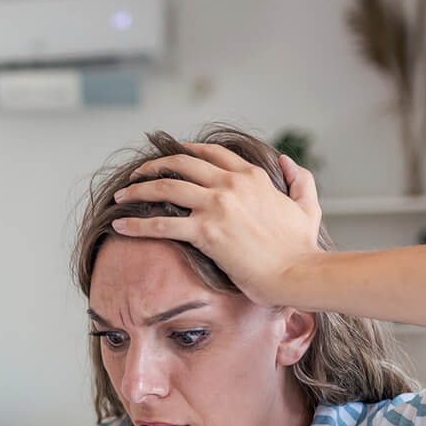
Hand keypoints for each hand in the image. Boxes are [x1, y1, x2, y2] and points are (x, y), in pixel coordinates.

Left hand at [110, 143, 322, 308]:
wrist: (297, 272)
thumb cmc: (301, 247)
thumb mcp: (307, 204)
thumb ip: (298, 178)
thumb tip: (286, 161)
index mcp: (252, 176)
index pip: (210, 153)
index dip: (184, 152)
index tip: (167, 158)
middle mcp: (231, 184)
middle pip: (180, 165)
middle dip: (152, 168)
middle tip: (135, 176)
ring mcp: (217, 206)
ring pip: (165, 188)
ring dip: (137, 191)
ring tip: (120, 198)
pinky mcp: (206, 232)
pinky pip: (161, 224)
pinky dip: (136, 224)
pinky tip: (119, 226)